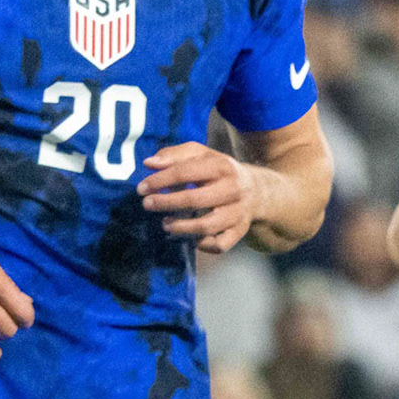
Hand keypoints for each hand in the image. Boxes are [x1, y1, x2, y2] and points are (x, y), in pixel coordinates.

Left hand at [138, 142, 256, 253]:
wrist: (258, 190)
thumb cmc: (218, 169)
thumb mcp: (200, 154)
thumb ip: (173, 155)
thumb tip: (148, 164)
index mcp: (221, 166)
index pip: (184, 172)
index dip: (159, 181)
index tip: (141, 188)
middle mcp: (232, 190)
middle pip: (194, 200)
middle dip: (166, 203)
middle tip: (147, 205)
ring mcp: (238, 212)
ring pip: (208, 226)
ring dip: (181, 227)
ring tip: (165, 224)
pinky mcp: (240, 231)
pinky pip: (221, 245)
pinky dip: (204, 245)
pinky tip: (191, 238)